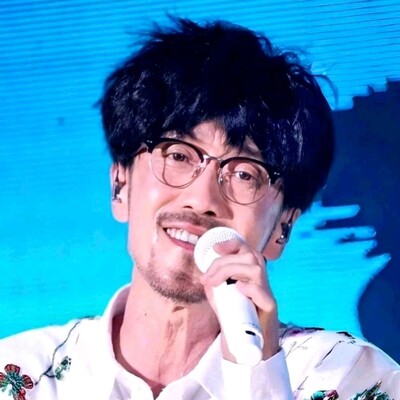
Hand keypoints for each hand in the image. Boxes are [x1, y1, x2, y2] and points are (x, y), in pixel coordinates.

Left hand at [199, 239, 279, 361]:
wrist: (249, 346)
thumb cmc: (236, 318)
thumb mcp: (221, 299)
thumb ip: (214, 286)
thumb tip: (204, 277)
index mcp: (251, 274)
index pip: (247, 250)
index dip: (233, 244)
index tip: (216, 249)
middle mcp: (261, 280)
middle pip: (249, 256)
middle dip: (223, 262)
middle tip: (208, 277)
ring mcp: (267, 293)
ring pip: (256, 269)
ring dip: (231, 271)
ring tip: (215, 283)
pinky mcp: (269, 309)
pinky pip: (263, 294)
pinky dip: (250, 288)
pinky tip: (239, 288)